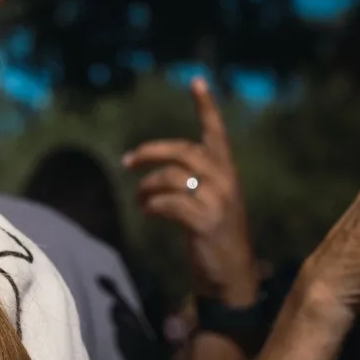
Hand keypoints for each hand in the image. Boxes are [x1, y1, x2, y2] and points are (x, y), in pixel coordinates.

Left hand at [125, 77, 260, 303]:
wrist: (232, 278)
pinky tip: (147, 211)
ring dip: (146, 186)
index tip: (196, 81)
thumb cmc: (216, 238)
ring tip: (139, 198)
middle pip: (182, 150)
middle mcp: (226, 180)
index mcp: (228, 171)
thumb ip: (194, 180)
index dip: (206, 106)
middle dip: (149, 152)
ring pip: (171, 176)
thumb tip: (156, 167)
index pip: (216, 132)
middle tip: (127, 162)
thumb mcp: (211, 202)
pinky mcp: (205, 221)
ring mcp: (218, 201)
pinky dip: (151, 206)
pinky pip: (167, 203)